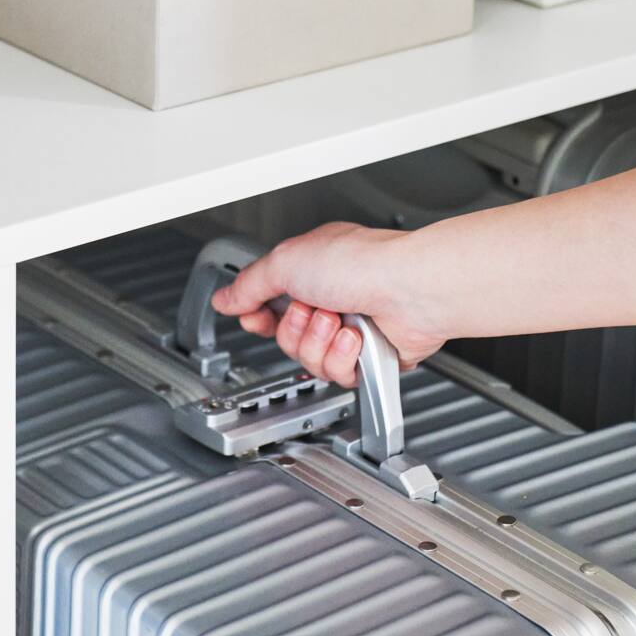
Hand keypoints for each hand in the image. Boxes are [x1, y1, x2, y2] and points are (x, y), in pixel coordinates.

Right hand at [209, 222, 447, 387]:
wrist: (410, 289)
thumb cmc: (362, 263)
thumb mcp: (285, 261)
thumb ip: (249, 285)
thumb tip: (225, 298)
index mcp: (310, 271)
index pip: (268, 305)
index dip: (258, 316)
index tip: (255, 316)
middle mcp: (330, 300)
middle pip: (285, 338)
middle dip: (295, 329)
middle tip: (312, 310)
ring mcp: (350, 330)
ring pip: (309, 360)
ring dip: (320, 342)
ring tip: (340, 321)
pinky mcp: (368, 358)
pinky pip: (337, 374)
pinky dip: (344, 356)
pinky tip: (357, 337)